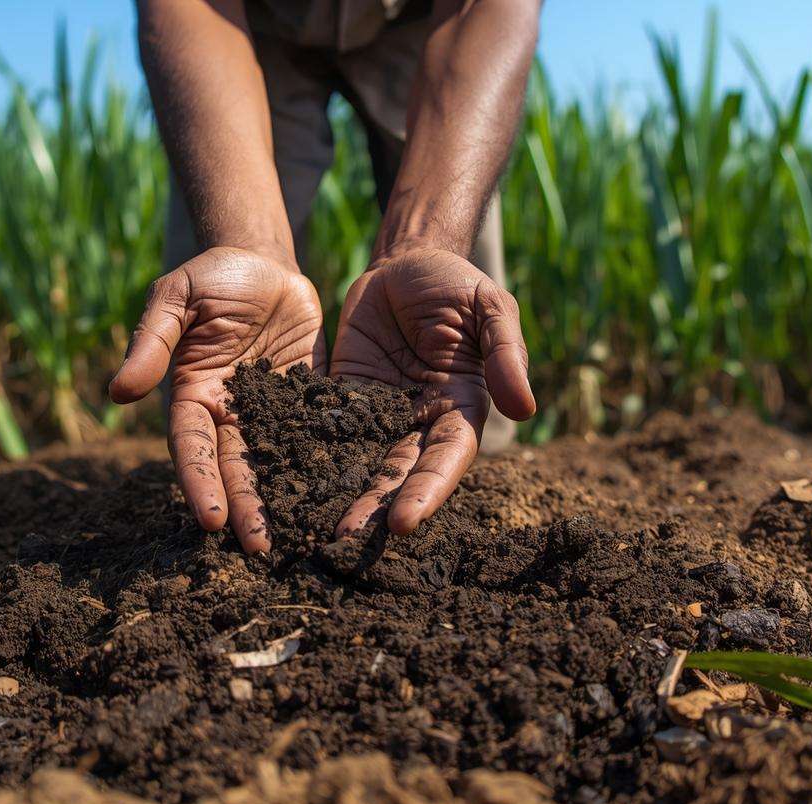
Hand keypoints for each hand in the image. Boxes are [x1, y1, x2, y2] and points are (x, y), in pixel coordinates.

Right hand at [110, 247, 324, 553]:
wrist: (263, 261)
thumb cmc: (210, 276)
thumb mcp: (176, 297)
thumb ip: (152, 342)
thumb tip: (117, 392)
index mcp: (193, 396)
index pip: (192, 448)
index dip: (200, 483)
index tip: (211, 520)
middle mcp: (229, 412)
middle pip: (235, 468)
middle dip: (245, 508)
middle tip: (259, 548)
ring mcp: (271, 410)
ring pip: (275, 461)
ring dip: (283, 499)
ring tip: (298, 537)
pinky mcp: (308, 399)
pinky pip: (317, 434)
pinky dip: (325, 463)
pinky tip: (340, 493)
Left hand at [329, 247, 534, 536]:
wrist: (405, 260)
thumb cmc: (456, 284)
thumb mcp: (489, 307)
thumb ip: (506, 354)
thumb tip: (525, 410)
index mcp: (462, 408)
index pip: (445, 460)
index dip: (426, 492)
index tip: (403, 523)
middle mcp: (420, 421)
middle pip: (399, 473)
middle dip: (375, 505)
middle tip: (346, 536)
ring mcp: (379, 413)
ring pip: (362, 461)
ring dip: (341, 492)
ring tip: (313, 524)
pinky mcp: (343, 397)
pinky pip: (327, 430)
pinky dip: (310, 455)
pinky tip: (286, 479)